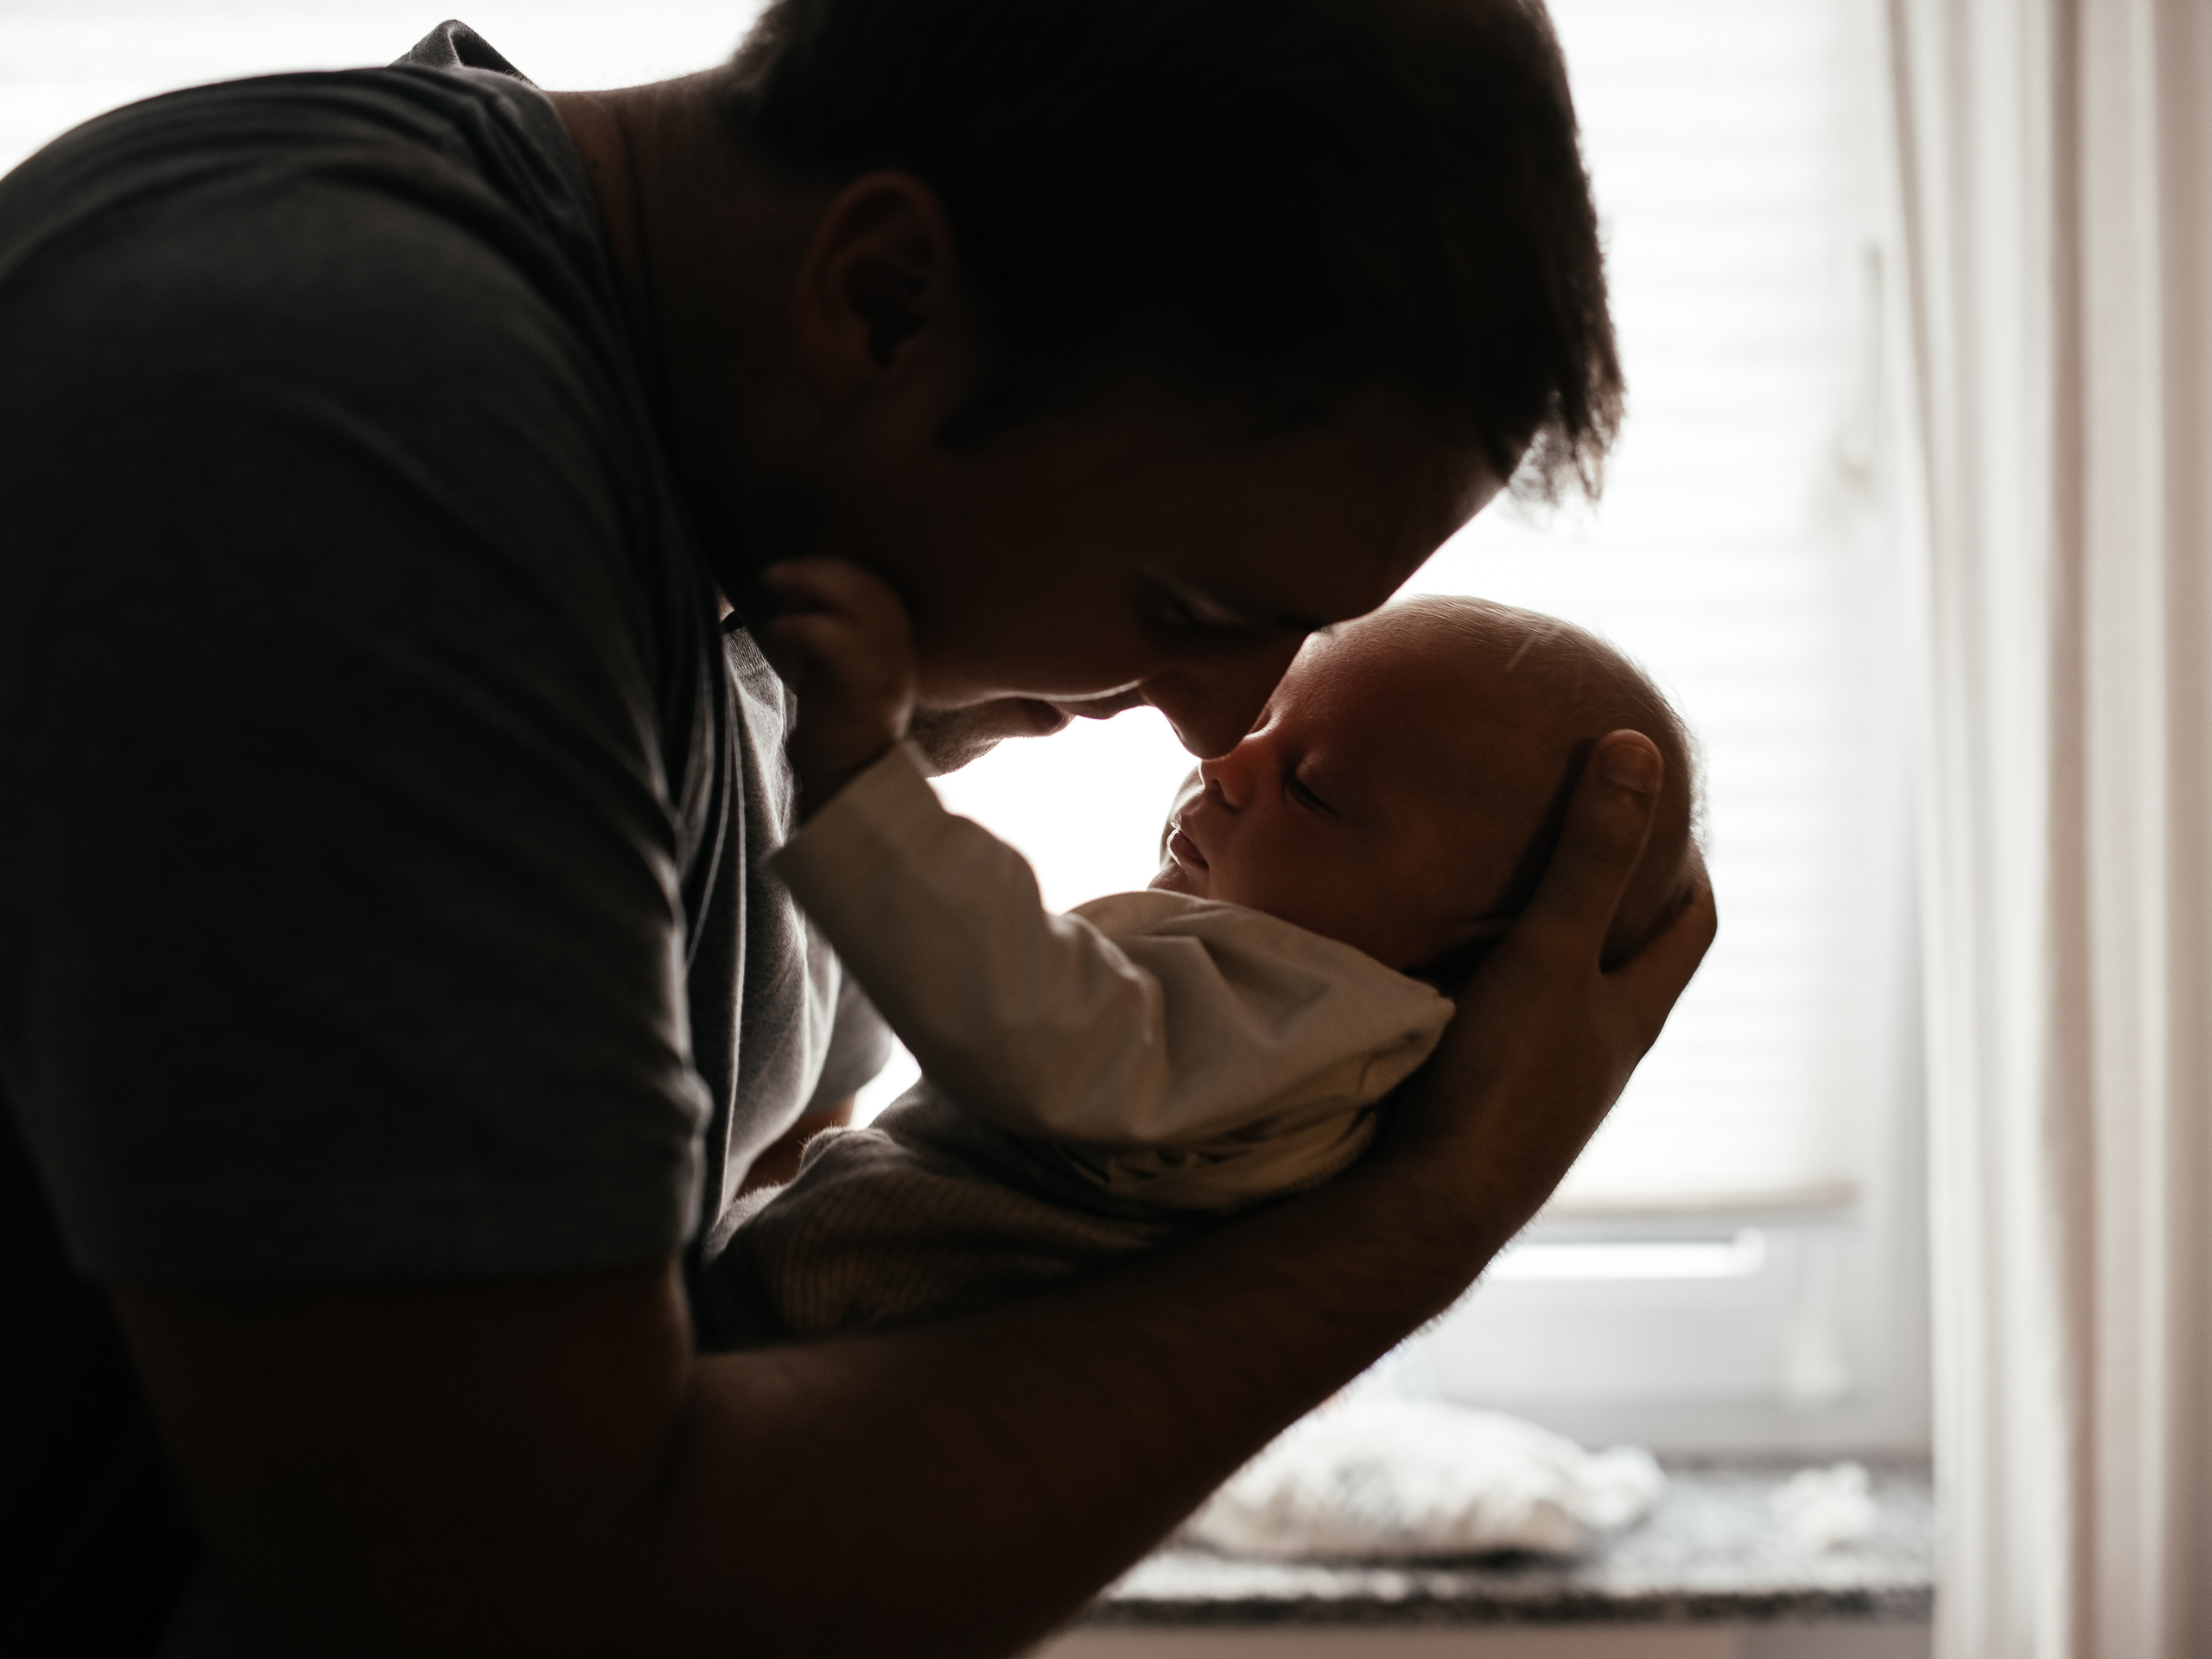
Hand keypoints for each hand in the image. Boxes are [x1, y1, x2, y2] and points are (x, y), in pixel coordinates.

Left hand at [756, 558, 917, 813]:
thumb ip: (830, 632)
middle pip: (871, 587)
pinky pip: (835, 640)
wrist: (848, 783)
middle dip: (821, 568)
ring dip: (810, 583)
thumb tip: (796, 592)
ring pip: (859, 602)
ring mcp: (885, 670)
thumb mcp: (837, 669)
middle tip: (774, 572)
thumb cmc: (835, 726)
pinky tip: (776, 627)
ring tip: (770, 583)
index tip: (795, 573)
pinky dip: (801, 624)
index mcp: (895, 645)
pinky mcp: (861, 689)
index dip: (835, 571)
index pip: (876, 587)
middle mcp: (898, 652)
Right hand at [1362, 731, 1716, 1258]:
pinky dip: (1479, 983)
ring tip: (1495, 885)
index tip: (1664, 807)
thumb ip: (1588, 858)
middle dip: (1615, 900)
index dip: (1691, 865)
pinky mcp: (1478, 1105)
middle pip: (1627, 961)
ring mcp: (1537, 1086)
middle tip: (1578, 833)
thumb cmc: (1502, 1085)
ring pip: (1555, 999)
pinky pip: (1492, 1025)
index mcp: (1630, 1015)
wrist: (1428, 1210)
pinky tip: (1429, 961)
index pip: (1691, 925)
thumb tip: (1637, 750)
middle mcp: (1594, 1053)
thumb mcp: (1550, 955)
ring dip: (1540, 947)